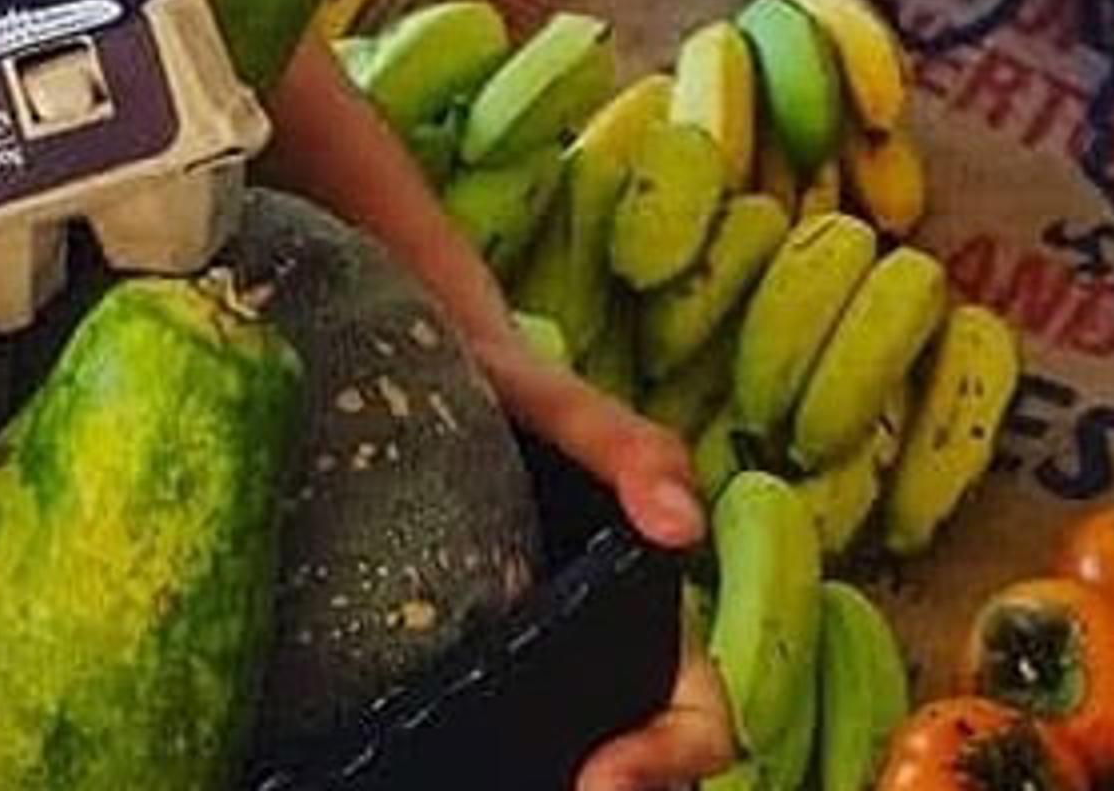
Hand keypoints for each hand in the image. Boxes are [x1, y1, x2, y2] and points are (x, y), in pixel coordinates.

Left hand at [466, 322, 743, 790]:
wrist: (416, 365)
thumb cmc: (506, 386)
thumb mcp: (561, 405)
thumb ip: (629, 449)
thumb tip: (682, 524)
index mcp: (650, 612)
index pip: (697, 718)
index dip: (667, 760)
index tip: (601, 781)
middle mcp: (604, 656)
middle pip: (638, 764)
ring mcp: (535, 669)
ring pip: (559, 758)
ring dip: (532, 781)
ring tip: (465, 790)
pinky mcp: (466, 668)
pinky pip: (489, 736)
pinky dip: (471, 765)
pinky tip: (421, 771)